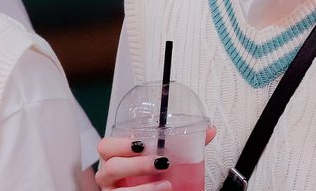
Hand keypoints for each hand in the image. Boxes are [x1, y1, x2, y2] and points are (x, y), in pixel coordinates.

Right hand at [95, 127, 215, 189]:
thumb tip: (209, 130)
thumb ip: (184, 144)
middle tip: (161, 162)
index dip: (120, 143)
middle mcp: (109, 176)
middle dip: (136, 165)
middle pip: (111, 167)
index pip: (105, 146)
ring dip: (143, 188)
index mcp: (115, 156)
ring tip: (166, 184)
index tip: (143, 143)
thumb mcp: (163, 157)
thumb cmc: (152, 172)